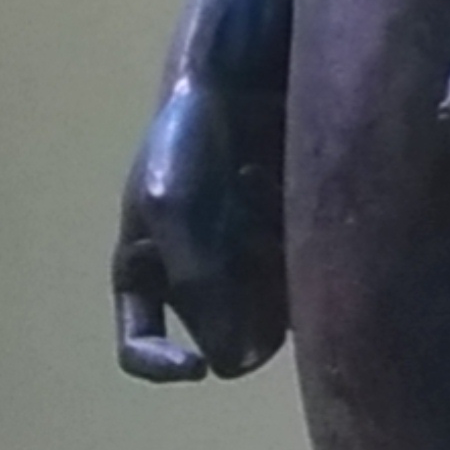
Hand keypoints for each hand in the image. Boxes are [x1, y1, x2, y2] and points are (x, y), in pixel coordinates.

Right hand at [113, 68, 288, 384]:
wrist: (240, 82)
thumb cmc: (187, 138)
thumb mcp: (171, 205)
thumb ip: (193, 283)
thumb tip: (227, 365)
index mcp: (145, 275)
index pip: (141, 350)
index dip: (162, 366)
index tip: (194, 367)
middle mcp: (198, 283)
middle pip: (226, 337)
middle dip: (239, 299)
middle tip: (243, 236)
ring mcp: (247, 272)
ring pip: (273, 318)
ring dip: (273, 271)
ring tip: (260, 197)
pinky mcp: (294, 256)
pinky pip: (308, 287)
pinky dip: (300, 251)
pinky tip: (289, 193)